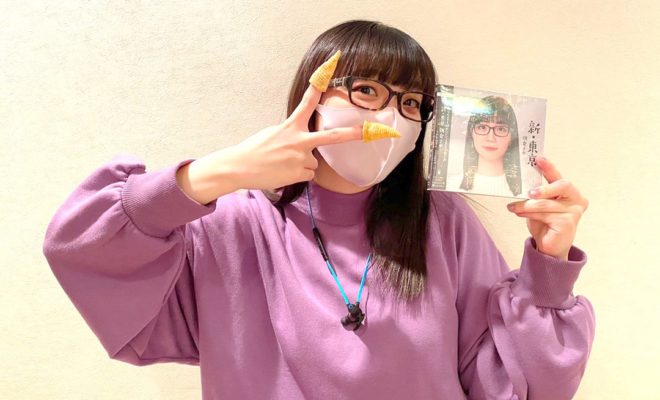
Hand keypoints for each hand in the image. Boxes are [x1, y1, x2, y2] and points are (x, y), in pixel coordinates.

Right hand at [226, 80, 362, 190]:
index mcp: (290, 126)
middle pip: (331, 137)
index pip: (308, 102)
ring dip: (301, 165)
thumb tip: (304, 141)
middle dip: (353, 134)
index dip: (318, 87)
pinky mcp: (299, 173)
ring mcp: (301, 158)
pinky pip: (308, 174)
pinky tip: (283, 172)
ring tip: (282, 164)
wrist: (240, 166)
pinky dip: (297, 175)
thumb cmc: (255, 149)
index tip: (329, 70)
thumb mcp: (273, 133)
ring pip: (313, 163)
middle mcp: (299, 141)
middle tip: (370, 131)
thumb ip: (292, 133)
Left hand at [506, 156, 588, 259]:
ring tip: (513, 207)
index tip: (538, 159)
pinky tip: (519, 213)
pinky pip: (545, 215)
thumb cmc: (544, 223)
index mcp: (569, 192)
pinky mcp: (568, 223)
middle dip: (544, 188)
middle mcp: (576, 199)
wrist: (548, 246)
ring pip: (546, 203)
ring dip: (526, 205)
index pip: (559, 176)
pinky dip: (529, 214)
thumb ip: (536, 194)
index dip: (549, 167)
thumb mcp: (539, 204)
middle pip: (562, 185)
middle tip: (529, 192)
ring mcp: (574, 211)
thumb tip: (520, 183)